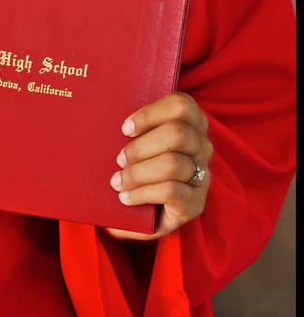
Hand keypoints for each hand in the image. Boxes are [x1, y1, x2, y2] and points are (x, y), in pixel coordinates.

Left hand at [101, 91, 212, 240]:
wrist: (149, 211)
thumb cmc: (140, 167)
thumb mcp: (138, 143)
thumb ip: (135, 129)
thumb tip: (113, 122)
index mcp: (191, 123)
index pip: (181, 105)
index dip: (150, 114)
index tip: (125, 129)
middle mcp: (202, 146)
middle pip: (177, 133)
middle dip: (140, 147)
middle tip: (119, 160)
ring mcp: (203, 175)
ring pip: (172, 164)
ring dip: (137, 173)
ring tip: (117, 182)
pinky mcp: (197, 203)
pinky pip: (172, 192)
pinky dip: (143, 193)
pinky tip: (126, 197)